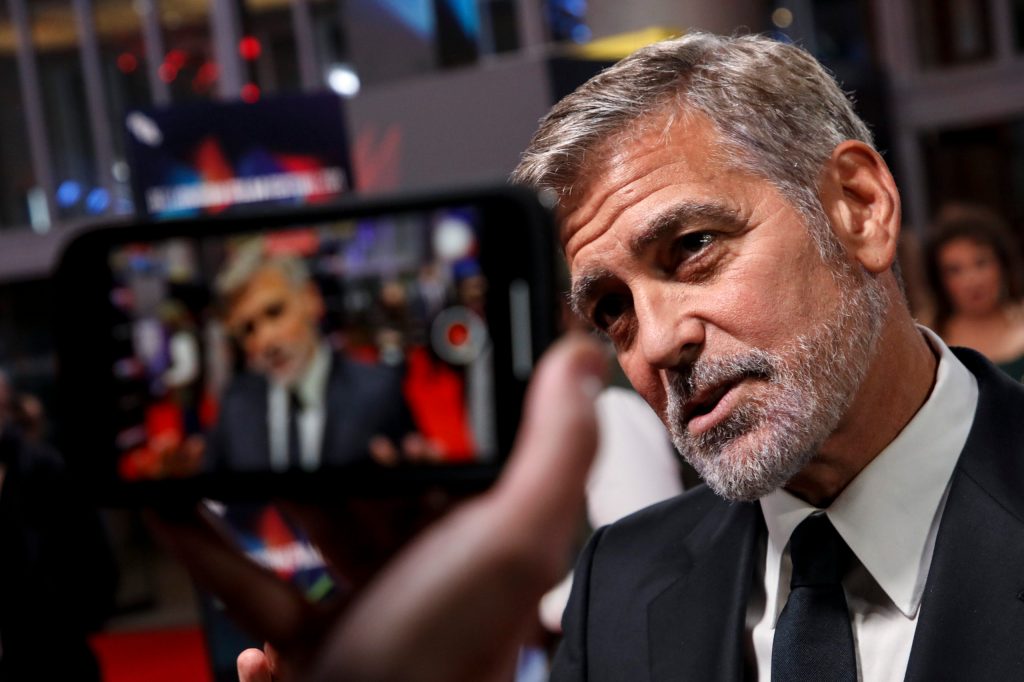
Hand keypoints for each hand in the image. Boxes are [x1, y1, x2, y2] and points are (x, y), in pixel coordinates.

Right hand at [150, 334, 605, 680]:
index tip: (389, 373)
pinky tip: (177, 518)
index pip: (457, 458)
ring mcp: (370, 607)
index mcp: (482, 541)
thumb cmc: (447, 659)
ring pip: (310, 529)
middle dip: (333, 447)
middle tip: (293, 402)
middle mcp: (429, 572)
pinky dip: (210, 552)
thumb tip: (580, 358)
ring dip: (266, 491)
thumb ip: (553, 448)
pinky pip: (253, 585)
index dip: (423, 417)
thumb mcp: (510, 539)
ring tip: (227, 447)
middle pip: (374, 487)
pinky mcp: (315, 643)